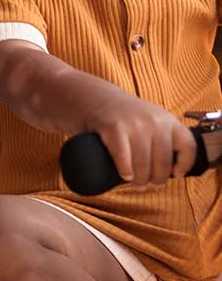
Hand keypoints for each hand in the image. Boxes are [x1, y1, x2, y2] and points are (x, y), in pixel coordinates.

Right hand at [81, 88, 198, 188]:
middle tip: (149, 183)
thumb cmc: (123, 115)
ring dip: (140, 179)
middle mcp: (154, 121)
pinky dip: (125, 171)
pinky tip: (125, 175)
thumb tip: (171, 169)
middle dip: (156, 179)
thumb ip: (162, 137)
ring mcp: (134, 125)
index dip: (184, 164)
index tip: (176, 174)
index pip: (187, 145)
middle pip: (163, 161)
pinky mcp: (113, 129)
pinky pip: (124, 158)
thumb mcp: (150, 118)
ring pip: (143, 163)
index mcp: (167, 119)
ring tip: (136, 183)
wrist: (94, 97)